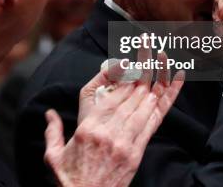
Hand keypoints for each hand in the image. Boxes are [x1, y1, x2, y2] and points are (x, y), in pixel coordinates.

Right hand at [43, 60, 183, 186]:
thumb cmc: (69, 180)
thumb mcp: (53, 155)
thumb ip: (53, 130)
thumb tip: (49, 113)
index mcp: (88, 128)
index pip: (110, 94)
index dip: (123, 75)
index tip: (130, 61)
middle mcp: (109, 132)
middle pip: (129, 95)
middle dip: (141, 70)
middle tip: (149, 49)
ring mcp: (125, 142)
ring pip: (143, 105)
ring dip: (153, 81)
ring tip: (161, 59)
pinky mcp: (136, 153)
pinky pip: (153, 123)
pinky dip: (164, 102)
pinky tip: (173, 84)